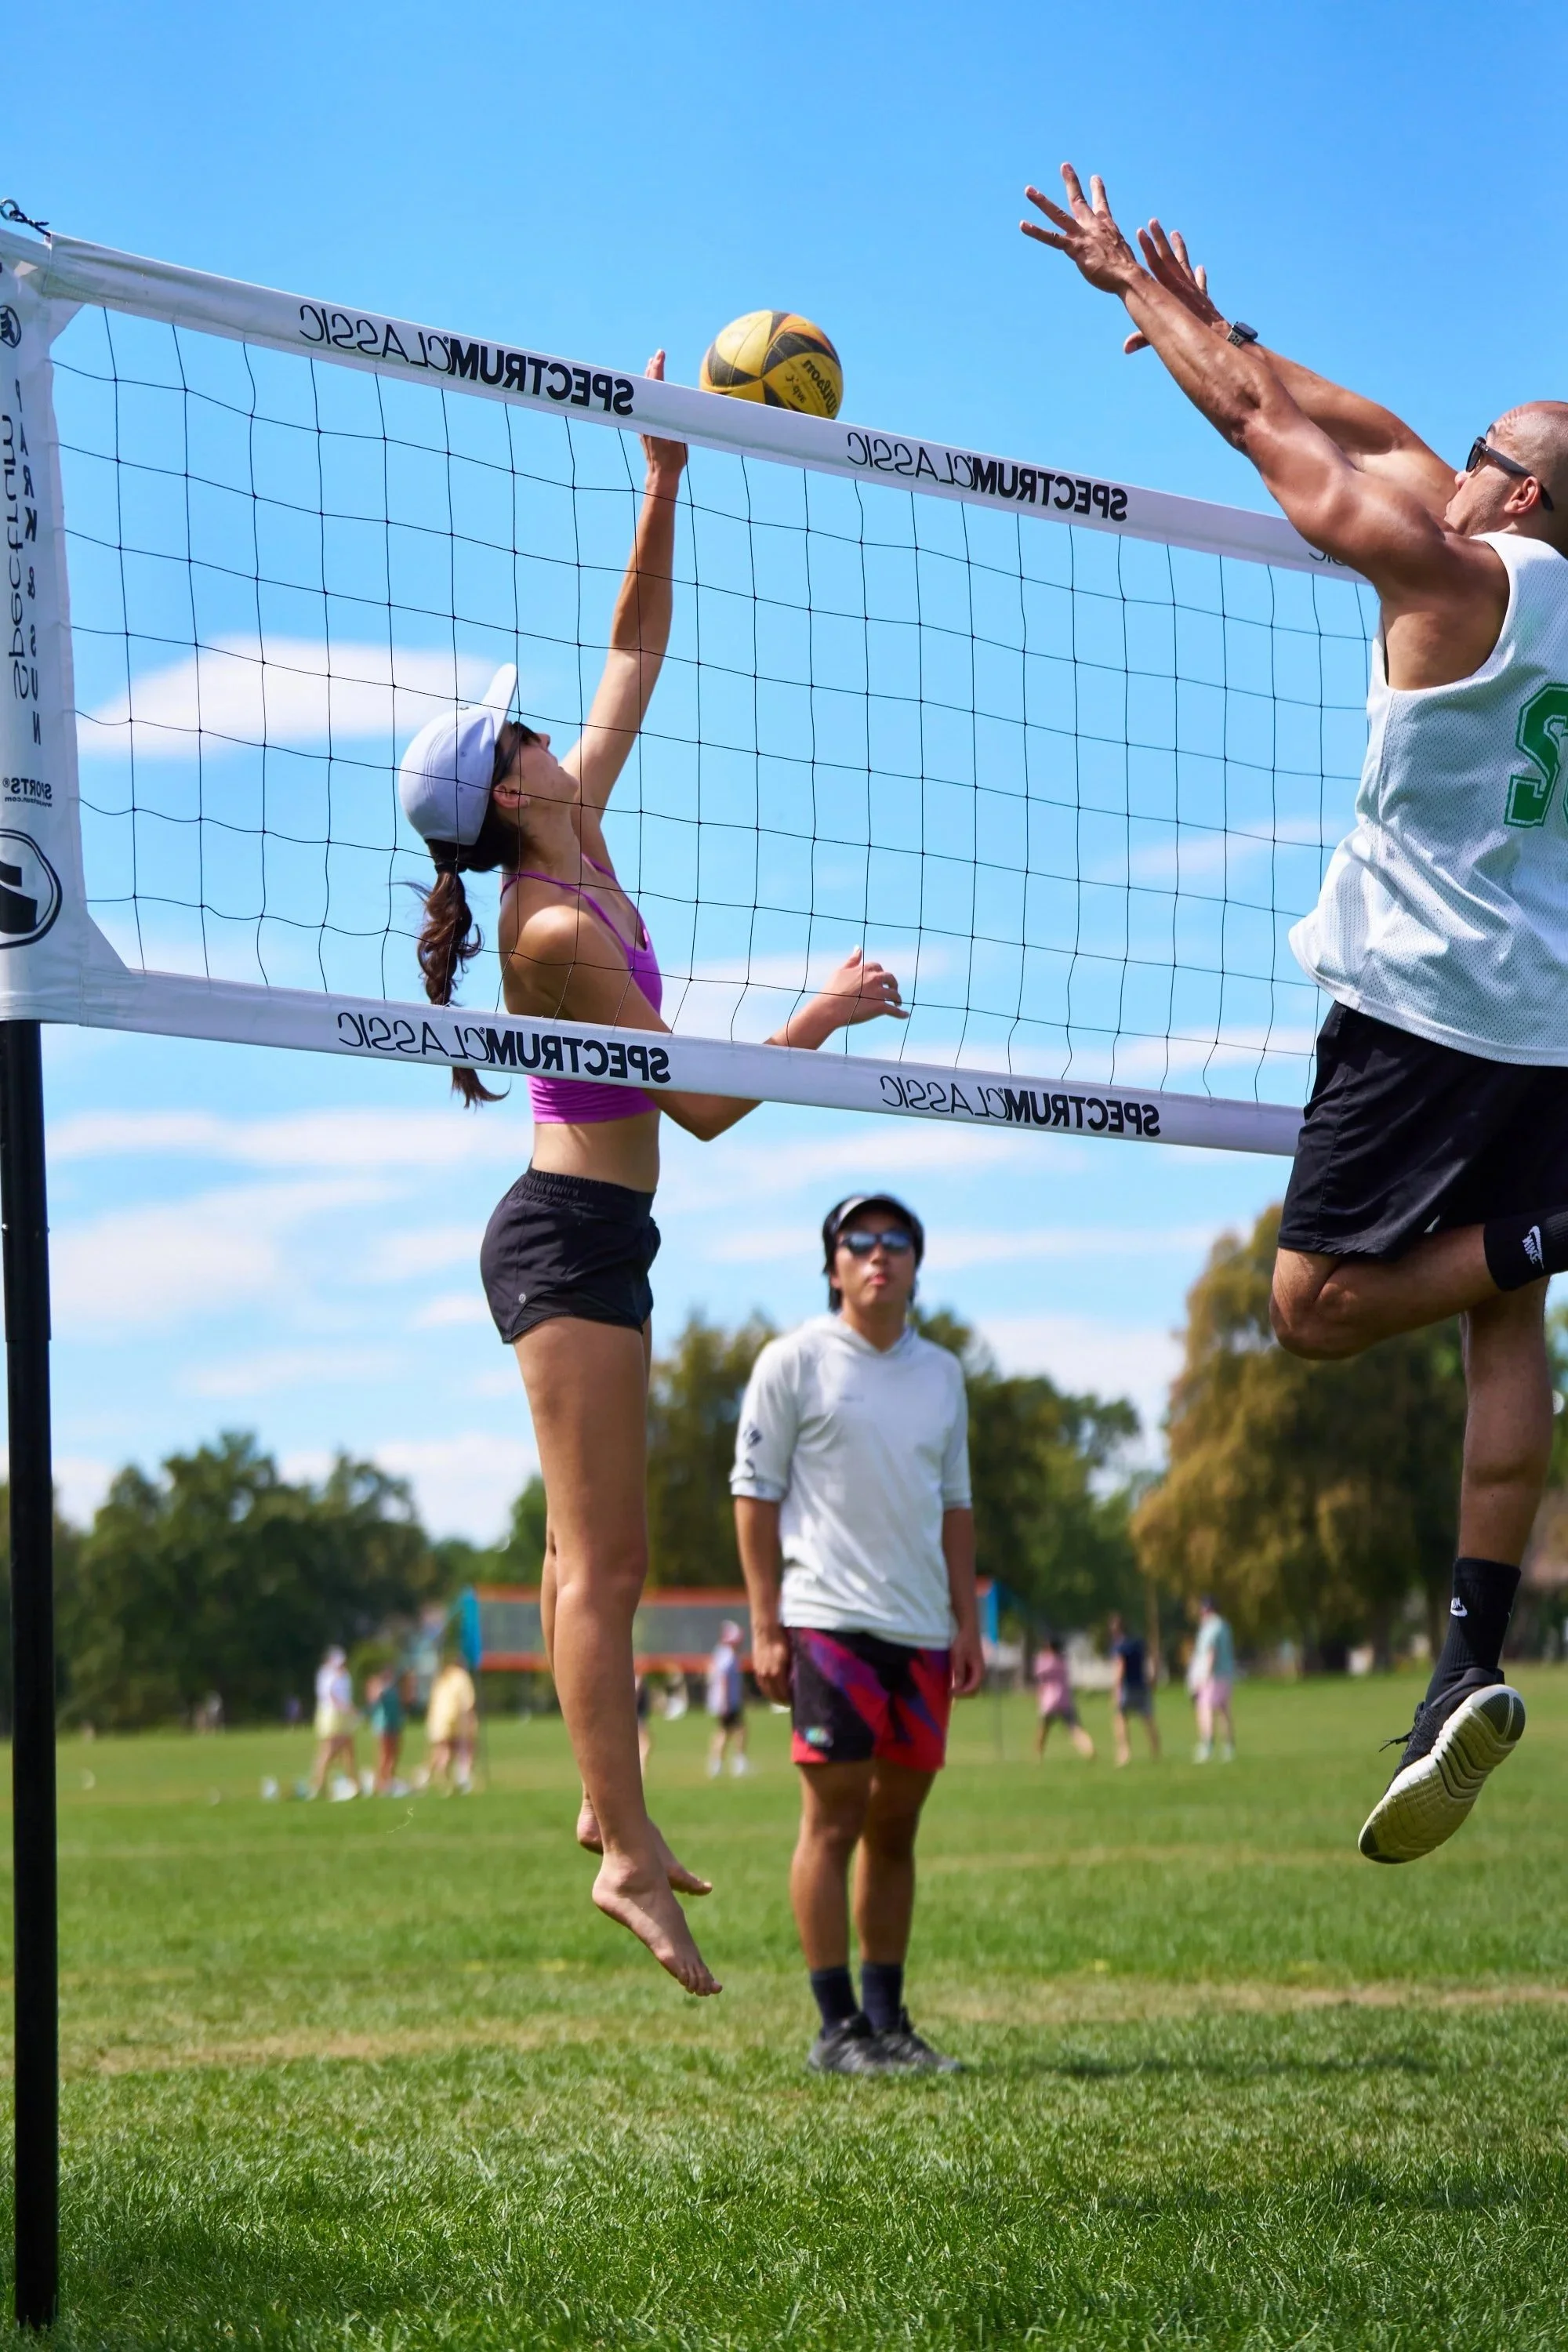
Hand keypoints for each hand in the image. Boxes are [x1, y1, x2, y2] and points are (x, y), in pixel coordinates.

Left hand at [640, 351, 686, 485]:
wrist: (660, 474)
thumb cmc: (673, 459)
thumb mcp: (681, 438)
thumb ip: (683, 421)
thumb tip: (688, 405)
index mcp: (655, 415)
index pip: (655, 386)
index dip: (658, 369)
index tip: (660, 356)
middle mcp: (646, 416)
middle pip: (647, 386)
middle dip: (653, 368)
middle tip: (658, 354)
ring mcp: (643, 421)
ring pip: (644, 394)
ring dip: (648, 377)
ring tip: (651, 364)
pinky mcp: (644, 426)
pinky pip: (644, 402)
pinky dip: (648, 391)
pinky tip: (651, 388)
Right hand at [751, 1623, 790, 1706]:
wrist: (766, 1630)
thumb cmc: (782, 1640)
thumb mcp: (792, 1654)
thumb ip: (794, 1669)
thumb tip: (800, 1682)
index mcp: (776, 1671)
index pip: (784, 1693)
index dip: (791, 1699)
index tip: (798, 1702)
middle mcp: (766, 1674)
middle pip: (775, 1695)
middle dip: (784, 1701)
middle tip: (792, 1703)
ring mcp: (760, 1672)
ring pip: (767, 1692)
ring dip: (775, 1698)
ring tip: (783, 1701)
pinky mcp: (756, 1669)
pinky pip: (762, 1685)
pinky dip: (768, 1691)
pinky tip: (773, 1692)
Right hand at [810, 946, 906, 1031]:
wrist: (830, 1009)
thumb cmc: (832, 990)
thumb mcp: (841, 971)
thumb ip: (852, 960)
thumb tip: (858, 947)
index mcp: (865, 969)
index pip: (878, 967)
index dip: (880, 973)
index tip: (879, 979)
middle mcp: (874, 979)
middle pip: (890, 978)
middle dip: (893, 984)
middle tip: (892, 990)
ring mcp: (878, 993)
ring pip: (894, 995)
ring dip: (897, 998)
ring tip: (897, 1003)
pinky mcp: (880, 1007)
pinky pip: (895, 1011)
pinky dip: (901, 1013)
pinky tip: (905, 1015)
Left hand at [949, 1625, 985, 1698]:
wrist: (968, 1628)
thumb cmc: (963, 1641)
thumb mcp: (958, 1657)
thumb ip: (959, 1672)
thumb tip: (957, 1688)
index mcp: (979, 1669)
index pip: (973, 1687)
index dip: (962, 1693)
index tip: (951, 1693)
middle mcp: (980, 1671)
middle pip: (974, 1689)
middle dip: (963, 1693)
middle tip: (950, 1692)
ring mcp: (978, 1669)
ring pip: (972, 1685)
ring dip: (963, 1689)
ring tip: (951, 1688)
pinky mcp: (974, 1666)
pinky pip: (970, 1679)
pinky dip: (963, 1683)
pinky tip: (955, 1682)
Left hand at [1020, 165, 1143, 297]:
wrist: (1128, 275)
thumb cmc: (1127, 270)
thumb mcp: (1121, 254)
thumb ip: (1113, 250)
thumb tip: (1116, 257)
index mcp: (1106, 226)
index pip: (1101, 205)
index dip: (1098, 190)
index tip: (1095, 177)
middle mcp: (1093, 226)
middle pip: (1079, 200)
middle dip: (1071, 182)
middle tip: (1065, 165)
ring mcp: (1082, 235)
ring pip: (1058, 214)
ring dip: (1042, 202)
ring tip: (1028, 190)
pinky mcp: (1075, 248)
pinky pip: (1052, 238)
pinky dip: (1037, 231)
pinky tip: (1023, 225)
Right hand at [1123, 220, 1223, 353]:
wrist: (1214, 335)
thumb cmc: (1186, 335)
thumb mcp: (1161, 336)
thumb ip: (1142, 338)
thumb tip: (1126, 348)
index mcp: (1169, 290)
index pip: (1155, 264)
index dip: (1147, 248)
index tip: (1140, 232)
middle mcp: (1181, 284)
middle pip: (1168, 257)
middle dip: (1159, 239)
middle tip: (1153, 222)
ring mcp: (1192, 287)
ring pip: (1183, 263)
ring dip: (1179, 248)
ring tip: (1175, 233)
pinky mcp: (1202, 295)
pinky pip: (1199, 281)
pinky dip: (1199, 275)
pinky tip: (1200, 268)